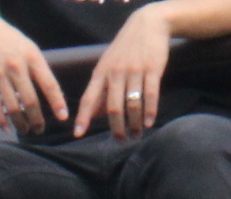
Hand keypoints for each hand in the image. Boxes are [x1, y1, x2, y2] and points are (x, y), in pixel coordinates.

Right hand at [0, 10, 67, 134]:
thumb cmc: (10, 43)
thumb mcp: (30, 48)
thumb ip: (40, 69)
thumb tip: (54, 94)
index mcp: (32, 57)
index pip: (49, 84)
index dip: (57, 102)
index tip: (63, 117)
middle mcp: (16, 67)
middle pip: (30, 100)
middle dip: (36, 119)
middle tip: (40, 130)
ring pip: (12, 107)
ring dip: (20, 123)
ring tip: (25, 130)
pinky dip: (1, 120)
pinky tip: (7, 128)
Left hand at [76, 5, 170, 138]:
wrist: (147, 24)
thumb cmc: (124, 49)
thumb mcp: (107, 65)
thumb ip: (101, 89)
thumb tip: (94, 115)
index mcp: (101, 73)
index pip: (88, 98)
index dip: (83, 117)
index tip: (78, 134)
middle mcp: (115, 72)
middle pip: (112, 107)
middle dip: (115, 128)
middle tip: (119, 141)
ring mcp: (134, 70)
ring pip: (131, 104)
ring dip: (133, 123)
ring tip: (135, 135)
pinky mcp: (152, 68)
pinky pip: (150, 94)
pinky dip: (149, 111)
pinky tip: (149, 122)